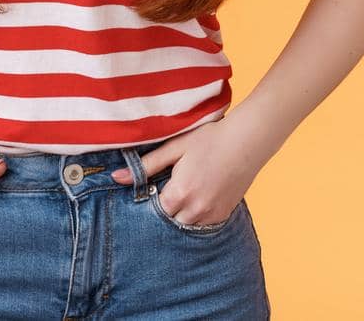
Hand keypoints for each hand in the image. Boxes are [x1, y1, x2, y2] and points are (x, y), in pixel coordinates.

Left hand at [112, 120, 262, 225]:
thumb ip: (145, 166)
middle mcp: (195, 210)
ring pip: (185, 224)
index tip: (156, 184)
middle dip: (166, 207)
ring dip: (181, 212)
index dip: (152, 197)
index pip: (153, 210)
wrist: (248, 140)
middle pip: (168, 220)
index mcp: (179, 193)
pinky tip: (200, 193)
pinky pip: (203, 223)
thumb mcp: (175, 148)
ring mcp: (211, 215)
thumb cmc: (210, 139)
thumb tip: (115, 177)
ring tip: (186, 189)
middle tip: (170, 186)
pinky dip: (197, 214)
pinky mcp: (224, 215)